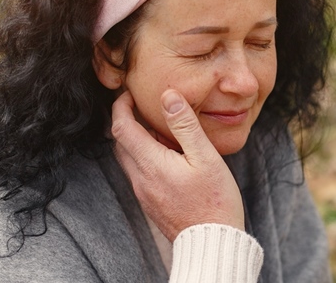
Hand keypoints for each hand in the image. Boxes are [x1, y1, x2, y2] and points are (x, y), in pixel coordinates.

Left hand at [111, 89, 244, 240]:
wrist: (212, 242)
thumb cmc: (214, 200)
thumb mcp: (205, 156)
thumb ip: (185, 125)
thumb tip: (169, 96)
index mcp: (150, 164)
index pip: (121, 127)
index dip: (121, 106)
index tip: (130, 94)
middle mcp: (141, 179)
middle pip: (121, 143)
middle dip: (127, 121)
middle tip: (145, 107)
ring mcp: (144, 193)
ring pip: (130, 158)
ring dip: (139, 140)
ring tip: (165, 132)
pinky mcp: (151, 203)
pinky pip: (141, 173)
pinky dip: (147, 157)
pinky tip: (172, 157)